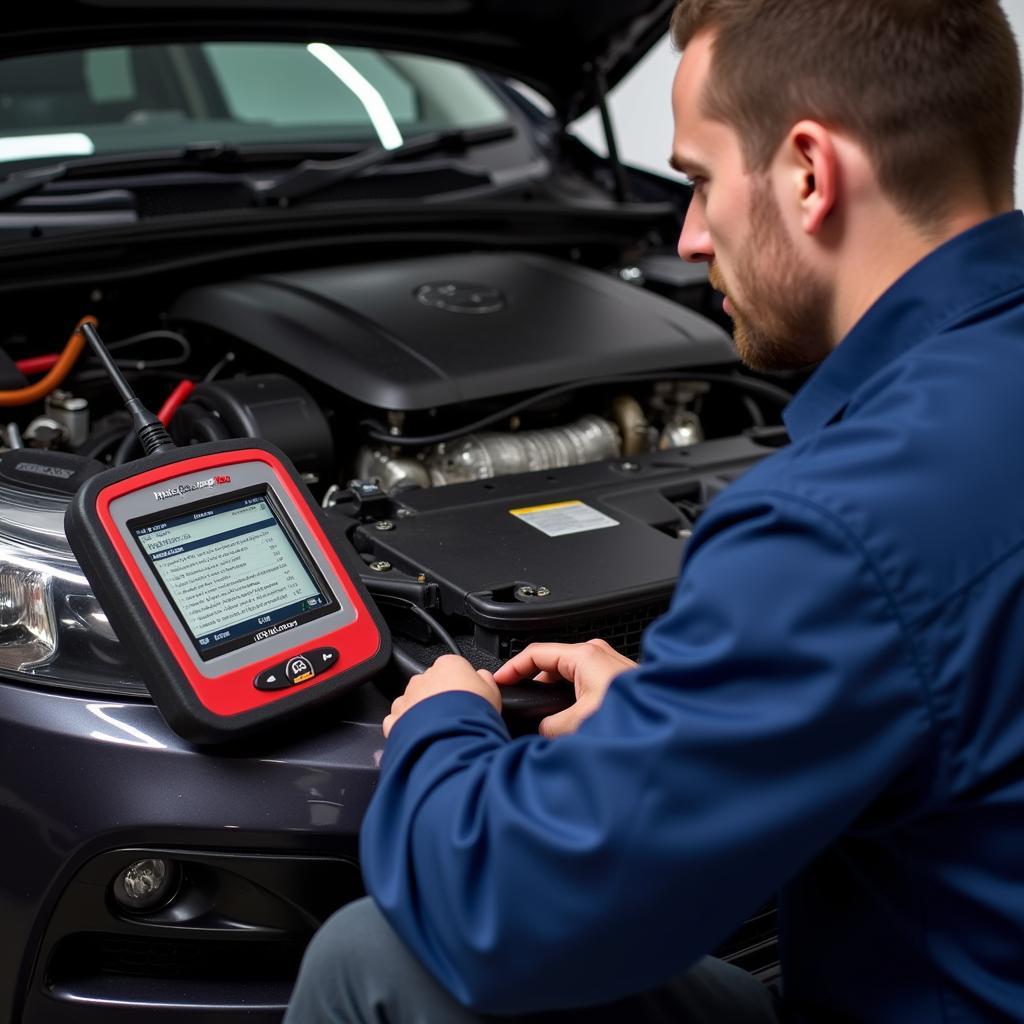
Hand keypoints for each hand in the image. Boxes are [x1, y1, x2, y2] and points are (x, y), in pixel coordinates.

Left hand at [383, 654, 501, 738]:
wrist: (454, 739)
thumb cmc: (475, 714)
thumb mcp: (493, 692)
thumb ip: (485, 679)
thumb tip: (482, 677)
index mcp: (447, 665)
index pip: (452, 668)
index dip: (460, 684)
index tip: (465, 697)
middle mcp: (423, 678)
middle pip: (430, 684)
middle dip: (438, 698)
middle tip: (454, 716)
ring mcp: (407, 698)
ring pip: (412, 702)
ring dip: (420, 712)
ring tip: (437, 730)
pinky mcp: (395, 719)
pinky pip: (397, 720)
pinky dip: (404, 728)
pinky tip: (419, 737)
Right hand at [493, 639, 635, 737]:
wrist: (670, 721)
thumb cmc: (637, 713)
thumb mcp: (581, 722)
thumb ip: (552, 727)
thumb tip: (543, 732)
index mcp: (584, 655)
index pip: (534, 654)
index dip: (510, 669)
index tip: (497, 682)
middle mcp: (596, 654)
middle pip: (549, 666)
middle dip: (533, 688)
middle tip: (519, 707)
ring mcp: (607, 665)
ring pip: (566, 678)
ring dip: (554, 698)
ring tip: (544, 720)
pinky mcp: (615, 680)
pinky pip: (581, 686)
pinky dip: (570, 701)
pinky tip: (570, 722)